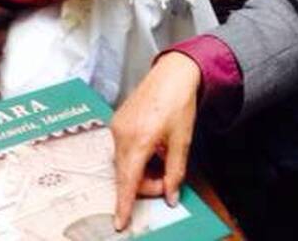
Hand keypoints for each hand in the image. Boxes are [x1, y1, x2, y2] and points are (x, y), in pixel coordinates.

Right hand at [111, 52, 201, 230]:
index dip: (124, 204)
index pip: (128, 180)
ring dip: (141, 170)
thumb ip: (175, 172)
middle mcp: (121, 135)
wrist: (171, 74)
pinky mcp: (116, 123)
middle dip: (146, 184)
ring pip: (125, 164)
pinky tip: (152, 147)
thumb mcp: (182, 142)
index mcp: (138, 140)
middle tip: (167, 180)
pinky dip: (137, 157)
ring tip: (162, 157)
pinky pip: (122, 151)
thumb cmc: (178, 103)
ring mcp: (116, 128)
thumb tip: (170, 196)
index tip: (120, 222)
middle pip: (127, 175)